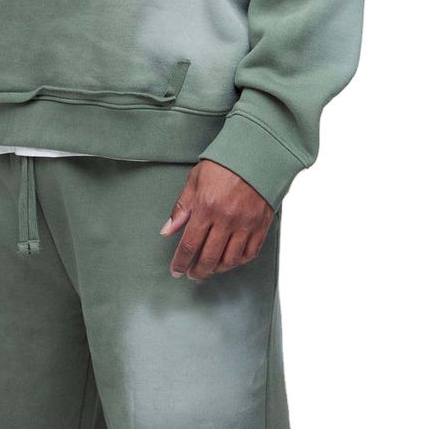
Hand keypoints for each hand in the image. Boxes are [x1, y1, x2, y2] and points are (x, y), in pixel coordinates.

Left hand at [160, 160, 273, 278]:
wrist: (256, 154)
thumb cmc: (223, 165)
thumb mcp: (195, 181)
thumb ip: (181, 208)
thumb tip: (167, 230)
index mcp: (206, 208)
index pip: (189, 245)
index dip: (180, 262)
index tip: (176, 270)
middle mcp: (226, 219)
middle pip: (209, 258)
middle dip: (197, 271)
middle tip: (192, 274)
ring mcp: (246, 224)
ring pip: (230, 260)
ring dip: (217, 269)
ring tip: (209, 268)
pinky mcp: (261, 225)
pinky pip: (250, 253)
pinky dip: (239, 261)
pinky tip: (230, 260)